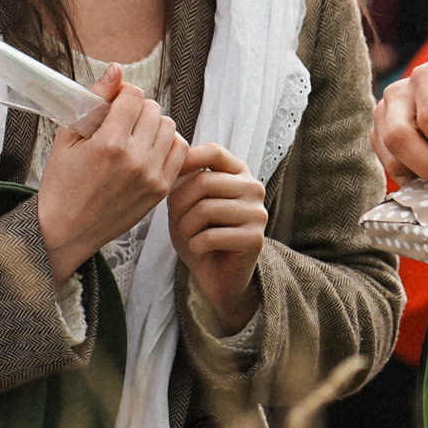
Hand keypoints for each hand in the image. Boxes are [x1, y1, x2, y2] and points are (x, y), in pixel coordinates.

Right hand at [37, 68, 187, 282]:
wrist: (65, 231)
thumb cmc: (60, 184)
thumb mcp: (67, 138)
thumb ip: (94, 101)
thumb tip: (116, 70)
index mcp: (108, 144)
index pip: (134, 96)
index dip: (123, 93)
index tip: (113, 103)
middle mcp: (135, 160)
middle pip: (154, 109)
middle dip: (137, 108)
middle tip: (121, 120)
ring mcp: (151, 177)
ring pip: (170, 127)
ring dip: (154, 124)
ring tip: (135, 134)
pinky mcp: (160, 190)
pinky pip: (180, 152)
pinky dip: (167, 144)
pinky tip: (149, 149)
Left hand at [168, 142, 266, 331]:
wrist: (219, 275)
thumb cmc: (201, 234)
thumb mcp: (187, 202)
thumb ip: (184, 179)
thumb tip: (175, 154)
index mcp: (239, 173)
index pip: (213, 152)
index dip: (187, 159)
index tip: (168, 176)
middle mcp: (253, 188)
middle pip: (204, 182)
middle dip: (179, 204)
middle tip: (177, 221)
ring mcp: (258, 213)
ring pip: (205, 209)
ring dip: (186, 227)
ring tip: (189, 236)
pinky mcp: (255, 239)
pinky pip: (211, 236)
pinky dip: (196, 246)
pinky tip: (200, 250)